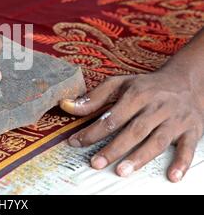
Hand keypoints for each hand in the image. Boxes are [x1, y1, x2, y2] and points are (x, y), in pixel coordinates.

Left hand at [60, 70, 203, 182]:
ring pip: (157, 140)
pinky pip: (188, 147)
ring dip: (140, 157)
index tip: (75, 143)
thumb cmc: (147, 86)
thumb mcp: (120, 84)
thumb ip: (94, 97)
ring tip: (122, 171)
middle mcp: (157, 106)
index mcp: (137, 94)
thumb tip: (67, 106)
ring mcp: (175, 119)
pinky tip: (171, 176)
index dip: (93, 131)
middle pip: (134, 130)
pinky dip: (182, 162)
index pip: (112, 116)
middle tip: (96, 162)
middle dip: (114, 148)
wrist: (186, 81)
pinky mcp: (192, 129)